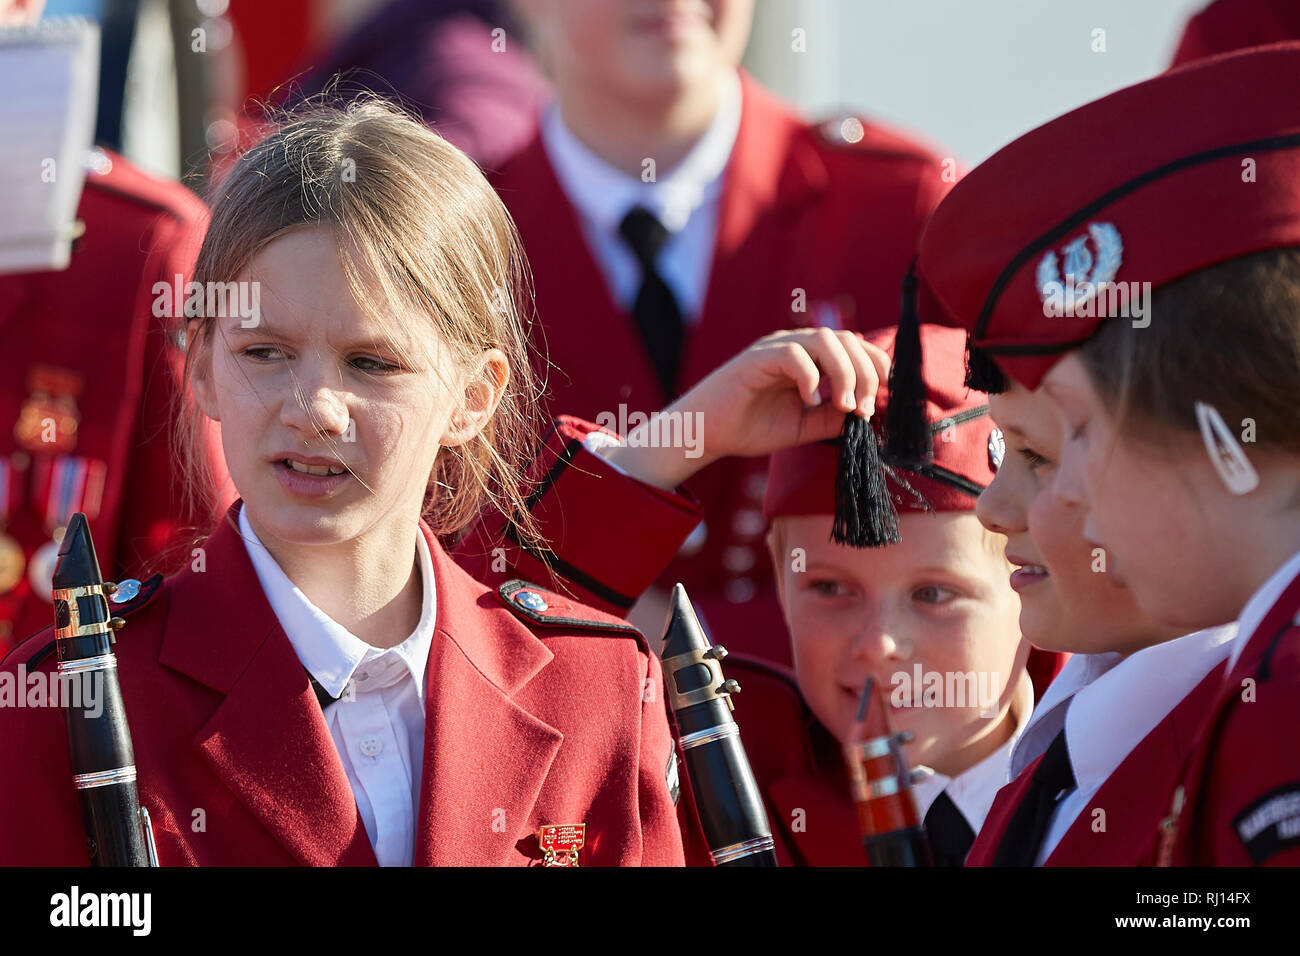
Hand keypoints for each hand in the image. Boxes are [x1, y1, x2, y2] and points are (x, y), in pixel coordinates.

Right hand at [597, 329, 888, 488]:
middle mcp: (794, 346)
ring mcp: (775, 349)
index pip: (853, 347)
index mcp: (808, 359)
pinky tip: (809, 401)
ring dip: (844, 373)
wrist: (705, 435)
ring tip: (845, 406)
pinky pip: (793, 355)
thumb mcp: (802, 427)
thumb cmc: (748, 428)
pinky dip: (810, 377)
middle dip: (866, 373)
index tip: (883, 399)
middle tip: (864, 409)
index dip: (876, 366)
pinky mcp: (756, 359)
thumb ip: (832, 417)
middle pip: (846, 339)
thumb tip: (866, 413)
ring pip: (825, 340)